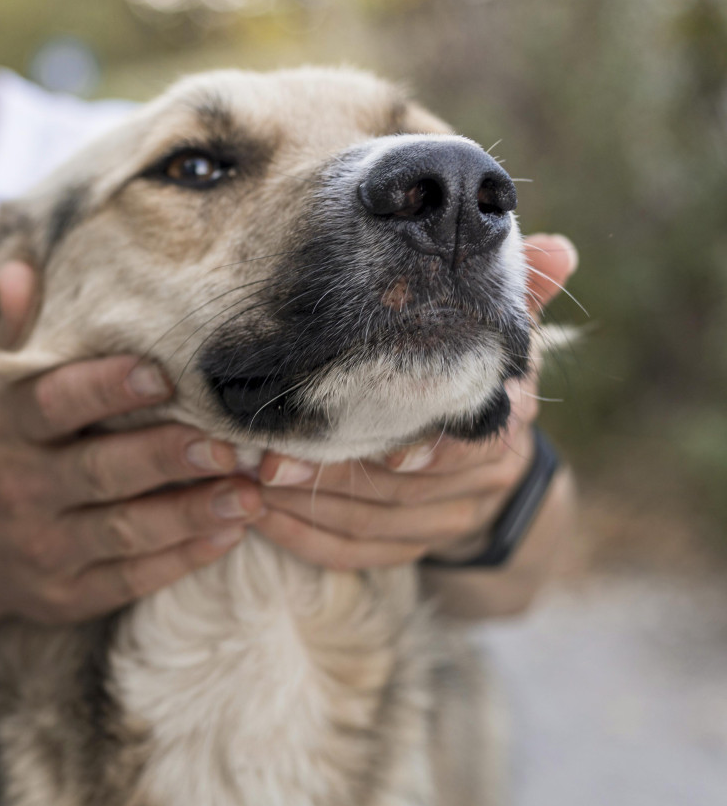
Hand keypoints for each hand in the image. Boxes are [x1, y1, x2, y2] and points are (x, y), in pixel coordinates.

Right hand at [0, 262, 262, 625]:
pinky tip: (229, 531)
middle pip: (100, 472)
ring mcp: (42, 549)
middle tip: (229, 442)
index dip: (106, 388)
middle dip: (168, 456)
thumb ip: (11, 332)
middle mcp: (17, 490)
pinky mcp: (67, 595)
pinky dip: (183, 558)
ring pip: (125, 533)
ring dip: (192, 513)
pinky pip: (132, 578)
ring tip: (250, 491)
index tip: (163, 373)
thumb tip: (21, 267)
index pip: (53, 404)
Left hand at [254, 233, 577, 569]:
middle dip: (329, 473)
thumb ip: (519, 293)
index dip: (420, 449)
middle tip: (266, 459)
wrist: (494, 462)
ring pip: (370, 525)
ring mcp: (447, 521)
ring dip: (304, 506)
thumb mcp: (499, 331)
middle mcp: (483, 478)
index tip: (373, 450)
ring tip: (245, 479)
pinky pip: (354, 554)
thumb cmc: (477, 373)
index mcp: (503, 420)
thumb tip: (561, 251)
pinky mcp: (410, 549)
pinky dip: (305, 540)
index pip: (464, 443)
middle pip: (400, 489)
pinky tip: (260, 518)